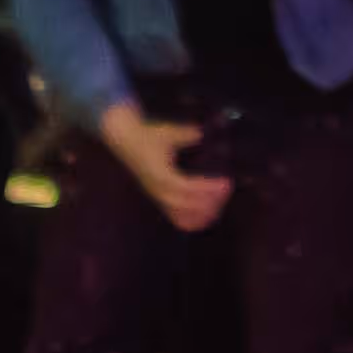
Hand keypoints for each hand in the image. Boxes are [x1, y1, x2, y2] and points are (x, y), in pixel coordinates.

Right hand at [101, 106, 232, 232]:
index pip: (188, 188)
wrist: (126, 141)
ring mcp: (159, 198)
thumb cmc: (148, 136)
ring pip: (183, 216)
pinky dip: (193, 220)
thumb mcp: (168, 131)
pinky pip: (177, 219)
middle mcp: (160, 192)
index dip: (208, 188)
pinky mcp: (160, 200)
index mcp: (162, 176)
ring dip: (204, 212)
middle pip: (188, 206)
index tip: (225, 182)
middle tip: (227, 188)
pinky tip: (208, 214)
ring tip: (220, 200)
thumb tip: (204, 134)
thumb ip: (187, 134)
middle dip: (211, 200)